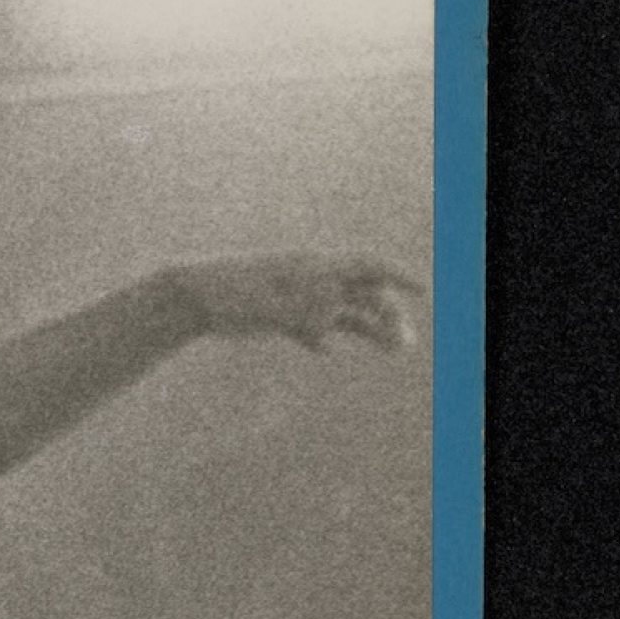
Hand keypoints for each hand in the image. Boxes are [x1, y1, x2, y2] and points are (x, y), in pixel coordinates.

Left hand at [174, 255, 423, 353]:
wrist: (194, 296)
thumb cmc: (235, 293)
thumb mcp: (276, 304)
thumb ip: (306, 313)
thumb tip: (332, 327)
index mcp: (317, 266)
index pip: (368, 265)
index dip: (398, 277)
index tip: (424, 291)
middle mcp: (312, 279)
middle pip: (361, 294)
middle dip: (387, 316)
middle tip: (405, 344)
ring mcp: (296, 298)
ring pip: (340, 312)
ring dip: (367, 330)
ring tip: (393, 350)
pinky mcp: (277, 316)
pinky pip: (307, 328)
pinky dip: (320, 339)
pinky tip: (330, 353)